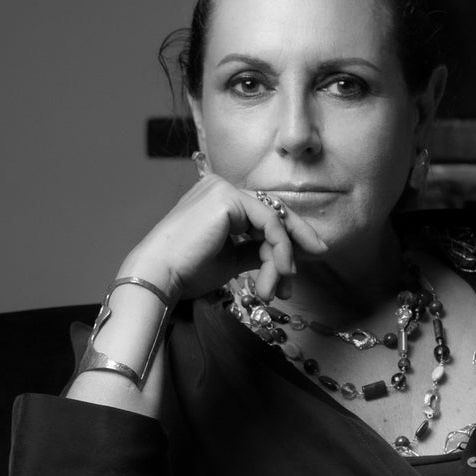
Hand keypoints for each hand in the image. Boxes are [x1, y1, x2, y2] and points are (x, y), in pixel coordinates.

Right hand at [118, 171, 327, 301]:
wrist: (160, 276)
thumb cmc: (187, 271)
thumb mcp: (232, 260)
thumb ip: (257, 251)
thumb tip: (287, 256)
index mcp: (218, 200)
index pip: (265, 213)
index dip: (290, 234)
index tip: (312, 254)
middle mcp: (220, 187)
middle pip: (274, 213)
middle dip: (296, 243)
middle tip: (316, 259)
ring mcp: (223, 189)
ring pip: (273, 223)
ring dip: (282, 258)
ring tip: (280, 287)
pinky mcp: (227, 198)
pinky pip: (269, 224)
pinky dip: (279, 250)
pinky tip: (281, 272)